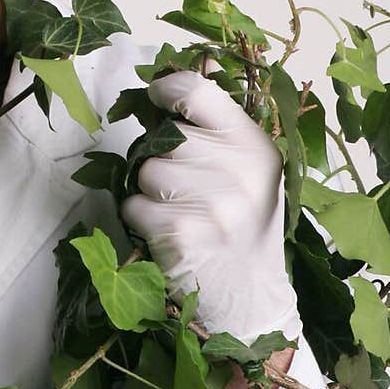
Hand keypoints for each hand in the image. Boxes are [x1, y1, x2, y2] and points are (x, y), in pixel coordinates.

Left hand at [119, 69, 300, 345]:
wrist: (252, 298)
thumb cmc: (243, 225)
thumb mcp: (249, 171)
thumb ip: (215, 132)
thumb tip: (160, 91)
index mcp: (256, 147)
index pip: (198, 92)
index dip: (167, 90)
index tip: (158, 99)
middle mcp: (239, 173)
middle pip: (166, 137)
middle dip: (162, 156)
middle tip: (183, 183)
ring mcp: (211, 206)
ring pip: (145, 171)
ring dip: (150, 190)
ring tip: (179, 211)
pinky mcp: (182, 236)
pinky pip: (134, 206)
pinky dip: (141, 218)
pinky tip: (169, 232)